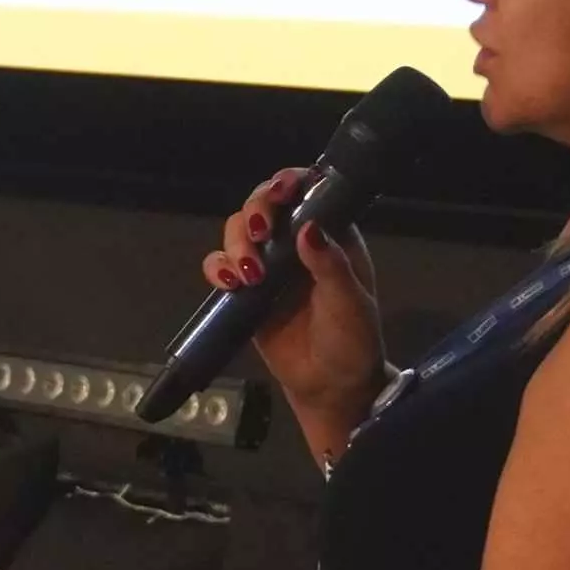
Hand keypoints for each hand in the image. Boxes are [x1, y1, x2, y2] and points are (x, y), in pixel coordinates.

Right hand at [200, 168, 385, 448]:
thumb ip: (330, 266)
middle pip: (263, 205)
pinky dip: (217, 268)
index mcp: (331, 237)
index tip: (282, 190)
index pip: (308, 194)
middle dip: (255, 210)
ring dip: (236, 243)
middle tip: (259, 232)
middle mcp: (296, 245)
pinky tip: (229, 284)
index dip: (290, 183)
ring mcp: (268, 266)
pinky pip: (220, 266)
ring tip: (248, 274)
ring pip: (238, 232)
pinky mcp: (244, 291)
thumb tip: (307, 228)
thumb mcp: (350, 303)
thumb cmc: (352, 342)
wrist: (330, 386)